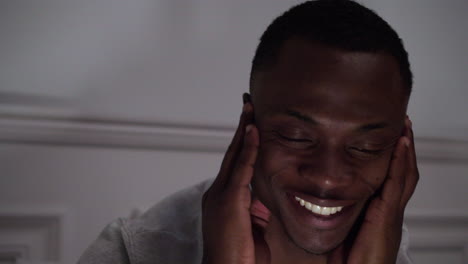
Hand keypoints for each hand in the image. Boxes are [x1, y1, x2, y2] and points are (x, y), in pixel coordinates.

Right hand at [201, 101, 258, 263]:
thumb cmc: (239, 256)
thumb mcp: (252, 226)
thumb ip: (255, 207)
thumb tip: (263, 196)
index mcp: (222, 198)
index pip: (234, 163)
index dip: (242, 142)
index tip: (249, 123)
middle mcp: (217, 192)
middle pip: (231, 153)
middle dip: (240, 128)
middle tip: (248, 105)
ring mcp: (220, 195)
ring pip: (234, 155)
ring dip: (243, 131)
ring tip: (250, 109)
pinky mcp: (229, 201)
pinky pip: (241, 169)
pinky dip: (248, 148)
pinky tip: (253, 131)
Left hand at [330, 117, 418, 263]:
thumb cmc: (350, 261)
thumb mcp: (346, 229)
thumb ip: (342, 212)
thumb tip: (322, 197)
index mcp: (380, 213)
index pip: (391, 179)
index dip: (394, 159)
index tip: (392, 138)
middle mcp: (390, 211)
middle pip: (403, 173)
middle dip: (404, 149)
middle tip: (404, 125)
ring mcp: (391, 213)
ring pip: (404, 174)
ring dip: (405, 149)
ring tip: (405, 128)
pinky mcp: (387, 216)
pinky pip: (396, 184)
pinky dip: (400, 163)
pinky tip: (400, 145)